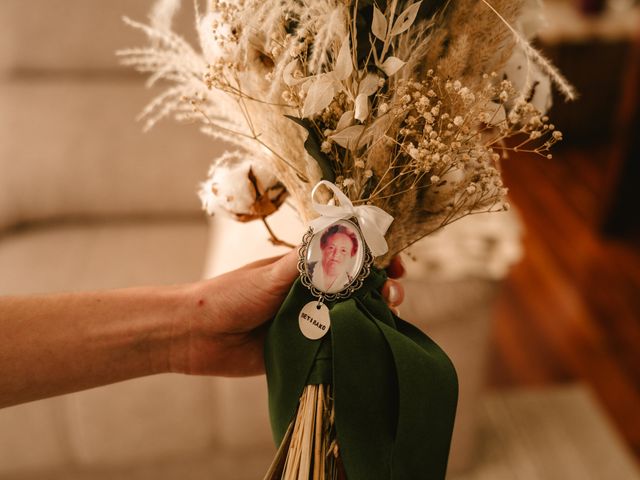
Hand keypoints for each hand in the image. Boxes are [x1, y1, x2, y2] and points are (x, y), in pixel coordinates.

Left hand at [170, 250, 405, 376]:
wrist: (198, 336)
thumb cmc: (231, 295)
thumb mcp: (270, 275)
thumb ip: (305, 261)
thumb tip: (342, 233)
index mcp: (304, 269)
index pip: (350, 258)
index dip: (375, 259)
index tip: (394, 264)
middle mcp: (312, 293)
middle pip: (359, 289)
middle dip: (382, 288)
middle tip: (392, 294)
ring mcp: (310, 322)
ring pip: (353, 318)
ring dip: (375, 315)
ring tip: (388, 316)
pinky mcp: (305, 350)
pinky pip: (337, 347)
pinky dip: (356, 344)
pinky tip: (372, 343)